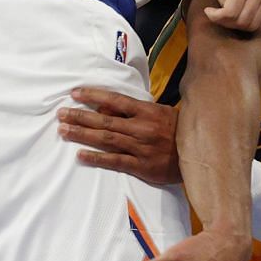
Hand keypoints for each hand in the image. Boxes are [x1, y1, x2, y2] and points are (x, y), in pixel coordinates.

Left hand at [58, 87, 180, 186]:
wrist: (199, 155)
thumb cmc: (177, 131)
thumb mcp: (159, 113)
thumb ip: (134, 110)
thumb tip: (106, 108)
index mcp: (147, 111)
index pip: (115, 100)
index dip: (93, 96)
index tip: (75, 93)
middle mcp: (142, 128)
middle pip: (105, 121)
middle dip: (80, 117)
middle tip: (61, 114)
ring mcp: (141, 148)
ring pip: (106, 140)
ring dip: (83, 135)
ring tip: (63, 131)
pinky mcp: (142, 166)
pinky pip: (115, 161)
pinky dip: (97, 158)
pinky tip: (81, 155)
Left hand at [203, 0, 260, 31]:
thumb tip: (225, 15)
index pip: (231, 12)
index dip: (216, 17)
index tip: (208, 11)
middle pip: (243, 21)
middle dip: (226, 22)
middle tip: (218, 15)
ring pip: (253, 25)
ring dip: (238, 26)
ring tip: (229, 15)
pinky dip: (251, 26)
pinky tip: (241, 16)